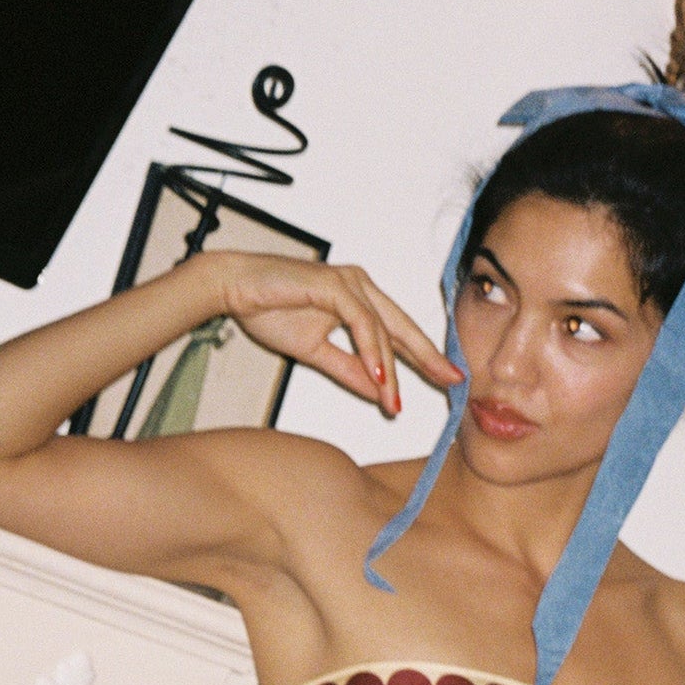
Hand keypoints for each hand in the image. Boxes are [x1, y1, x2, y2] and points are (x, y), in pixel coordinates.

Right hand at [208, 251, 462, 414]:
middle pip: (403, 327)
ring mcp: (348, 283)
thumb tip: (377, 392)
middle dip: (429, 358)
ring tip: (394, 401)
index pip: (399, 334)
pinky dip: (371, 351)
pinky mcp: (333, 284)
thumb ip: (348, 370)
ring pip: (382, 331)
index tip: (446, 381)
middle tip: (452, 382)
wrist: (232, 290)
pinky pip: (361, 322)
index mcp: (360, 300)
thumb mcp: (317, 352)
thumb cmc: (269, 309)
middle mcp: (360, 287)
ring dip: (389, 370)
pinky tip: (378, 376)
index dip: (424, 358)